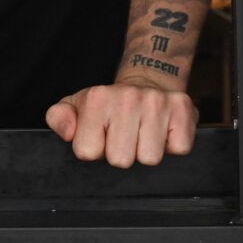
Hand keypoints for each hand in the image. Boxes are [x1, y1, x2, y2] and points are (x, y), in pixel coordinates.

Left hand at [45, 79, 196, 167]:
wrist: (148, 81)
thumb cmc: (109, 104)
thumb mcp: (77, 106)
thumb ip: (59, 118)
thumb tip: (69, 132)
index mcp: (97, 98)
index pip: (87, 152)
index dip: (95, 150)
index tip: (102, 136)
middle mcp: (128, 97)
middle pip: (120, 160)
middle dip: (122, 154)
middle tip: (125, 136)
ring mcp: (158, 102)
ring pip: (150, 159)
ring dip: (146, 151)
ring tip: (143, 134)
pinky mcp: (183, 109)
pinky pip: (179, 150)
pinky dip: (172, 146)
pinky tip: (162, 132)